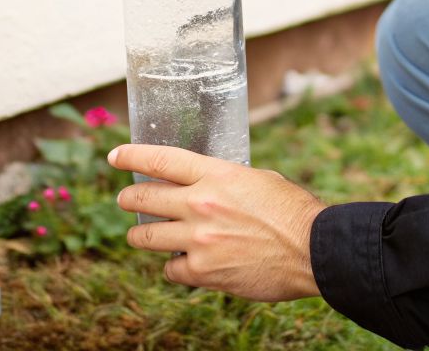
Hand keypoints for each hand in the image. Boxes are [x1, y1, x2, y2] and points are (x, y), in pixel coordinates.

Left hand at [110, 144, 324, 301]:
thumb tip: (206, 186)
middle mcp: (201, 205)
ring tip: (139, 236)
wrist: (314, 250)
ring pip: (147, 237)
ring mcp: (200, 240)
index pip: (161, 160)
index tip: (114, 156)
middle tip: (124, 199)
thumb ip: (225, 182)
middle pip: (144, 198)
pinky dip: (174, 267)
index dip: (132, 156)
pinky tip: (180, 265)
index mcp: (216, 175)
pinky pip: (171, 270)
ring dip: (139, 236)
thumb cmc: (293, 212)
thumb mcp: (258, 180)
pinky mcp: (204, 272)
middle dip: (128, 198)